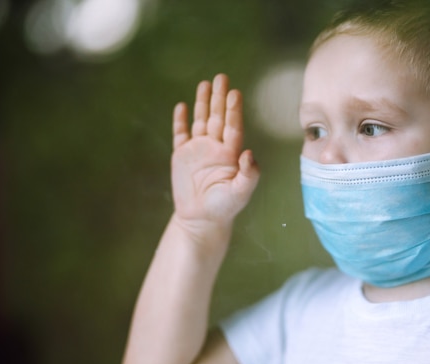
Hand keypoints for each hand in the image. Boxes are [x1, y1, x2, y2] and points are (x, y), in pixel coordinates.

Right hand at [171, 74, 259, 233]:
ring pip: (200, 121)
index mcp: (231, 154)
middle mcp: (216, 148)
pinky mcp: (182, 156)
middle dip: (219, 98)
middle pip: (218, 117)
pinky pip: (180, 134)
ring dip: (202, 103)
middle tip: (222, 77)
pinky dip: (180, 120)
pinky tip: (182, 106)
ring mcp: (198, 150)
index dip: (234, 110)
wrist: (201, 220)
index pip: (233, 126)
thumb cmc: (225, 207)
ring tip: (205, 84)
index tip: (234, 93)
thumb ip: (249, 174)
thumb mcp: (241, 193)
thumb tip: (249, 152)